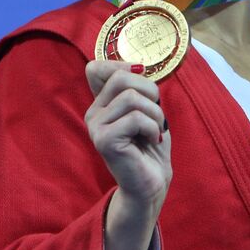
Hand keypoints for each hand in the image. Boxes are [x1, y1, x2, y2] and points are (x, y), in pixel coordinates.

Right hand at [84, 60, 171, 211]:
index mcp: (101, 103)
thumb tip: (137, 66)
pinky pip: (135, 118)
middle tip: (156, 116)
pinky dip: (153, 127)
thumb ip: (136, 88)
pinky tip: (152, 141)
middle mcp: (93, 113)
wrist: (152, 183)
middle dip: (150, 92)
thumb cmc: (151, 145)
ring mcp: (95, 127)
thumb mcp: (146, 109)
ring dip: (155, 113)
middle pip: (121, 78)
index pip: (96, 68)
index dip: (122, 66)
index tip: (142, 85)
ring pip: (132, 98)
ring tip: (155, 131)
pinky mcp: (104, 141)